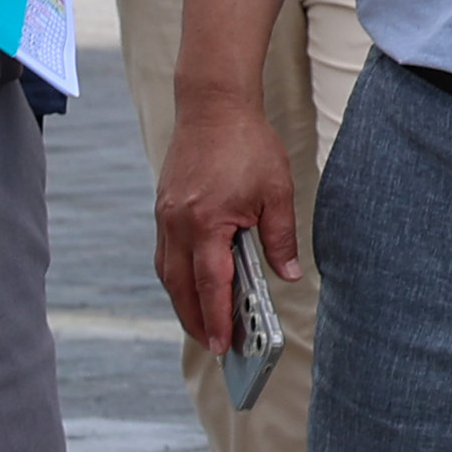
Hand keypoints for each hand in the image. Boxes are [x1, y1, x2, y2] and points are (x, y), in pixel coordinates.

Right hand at [157, 111, 303, 355]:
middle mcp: (177, 224)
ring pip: (167, 272)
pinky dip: (178, 275)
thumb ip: (281, 237)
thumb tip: (288, 275)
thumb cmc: (247, 145)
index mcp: (206, 223)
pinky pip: (165, 253)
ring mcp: (165, 217)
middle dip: (195, 319)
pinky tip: (194, 284)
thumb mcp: (277, 192)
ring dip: (183, 300)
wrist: (213, 106)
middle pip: (180, 287)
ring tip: (203, 322)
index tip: (222, 344)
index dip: (216, 318)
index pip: (210, 284)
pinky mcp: (163, 209)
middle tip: (213, 344)